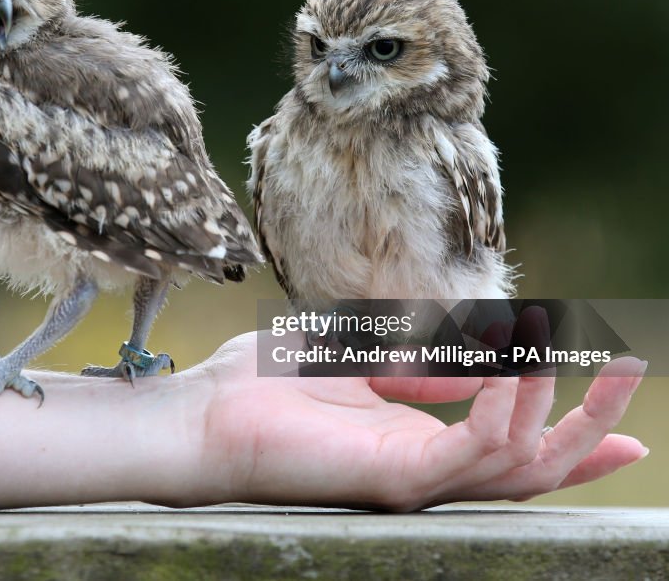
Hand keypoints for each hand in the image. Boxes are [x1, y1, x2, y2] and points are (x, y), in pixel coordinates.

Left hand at [196, 322, 646, 509]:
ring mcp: (412, 479)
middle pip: (534, 464)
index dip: (572, 424)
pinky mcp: (394, 478)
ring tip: (570, 352)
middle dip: (590, 423)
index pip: (512, 444)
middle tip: (627, 368)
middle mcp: (424, 469)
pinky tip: (519, 365)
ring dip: (556, 407)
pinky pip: (473, 448)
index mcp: (416, 442)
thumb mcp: (354, 358)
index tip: (616, 382)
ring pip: (519, 463)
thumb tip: (476, 355)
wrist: (205, 413)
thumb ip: (416, 363)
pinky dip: (506, 407)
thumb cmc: (264, 387)